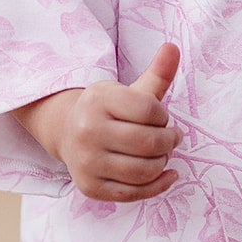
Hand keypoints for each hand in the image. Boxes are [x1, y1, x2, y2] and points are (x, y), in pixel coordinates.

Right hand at [14, 42, 183, 201]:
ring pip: (144, 170)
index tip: (161, 117)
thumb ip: (156, 74)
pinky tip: (168, 174)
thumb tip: (173, 48)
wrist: (67, 134)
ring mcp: (87, 162)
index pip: (150, 111)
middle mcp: (87, 131)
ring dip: (163, 162)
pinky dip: (159, 186)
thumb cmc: (108, 111)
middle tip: (172, 138)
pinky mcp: (91, 187)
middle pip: (149, 142)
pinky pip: (134, 193)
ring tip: (163, 153)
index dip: (164, 116)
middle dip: (170, 141)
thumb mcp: (129, 91)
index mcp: (97, 101)